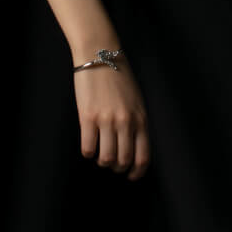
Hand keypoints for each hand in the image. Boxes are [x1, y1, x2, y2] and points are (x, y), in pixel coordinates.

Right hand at [73, 56, 150, 180]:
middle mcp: (126, 122)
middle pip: (124, 160)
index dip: (137, 171)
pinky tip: (88, 146)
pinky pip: (88, 148)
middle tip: (112, 163)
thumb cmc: (119, 77)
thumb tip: (134, 146)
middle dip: (117, 167)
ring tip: (100, 154)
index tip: (131, 175)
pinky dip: (88, 152)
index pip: (143, 156)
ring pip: (106, 158)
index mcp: (141, 119)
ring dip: (102, 161)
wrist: (99, 55)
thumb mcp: (137, 100)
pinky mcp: (87, 117)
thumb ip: (137, 122)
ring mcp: (106, 120)